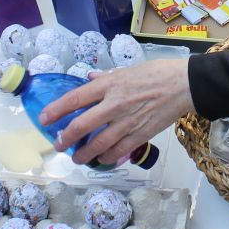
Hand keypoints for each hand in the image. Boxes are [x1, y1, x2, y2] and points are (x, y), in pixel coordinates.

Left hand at [37, 59, 193, 166]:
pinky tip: (102, 159)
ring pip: (98, 144)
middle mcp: (114, 104)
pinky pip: (118, 150)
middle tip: (58, 144)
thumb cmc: (158, 73)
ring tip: (76, 158)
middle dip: (65, 138)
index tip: (44, 118)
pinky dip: (107, 157)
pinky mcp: (140, 134)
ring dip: (83, 154)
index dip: (56, 110)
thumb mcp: (128, 69)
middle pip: (81, 125)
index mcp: (110, 84)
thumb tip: (89, 79)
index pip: (75, 98)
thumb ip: (106, 77)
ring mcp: (127, 122)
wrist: (184, 85)